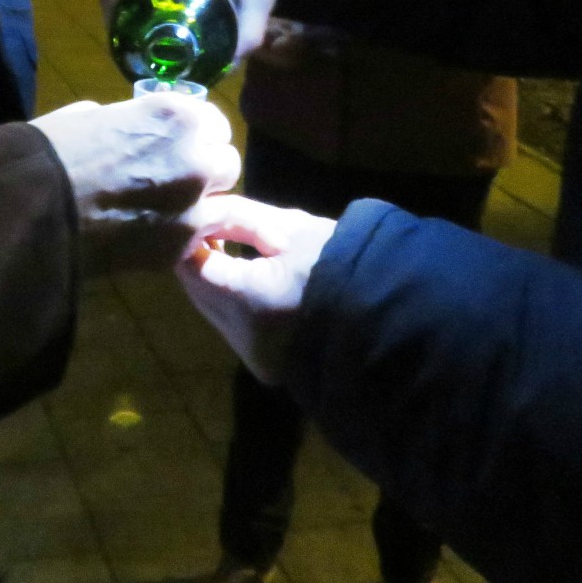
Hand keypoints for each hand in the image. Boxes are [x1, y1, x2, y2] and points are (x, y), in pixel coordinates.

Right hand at [31, 93, 240, 267]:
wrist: (31, 207)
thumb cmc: (53, 150)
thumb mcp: (94, 116)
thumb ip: (132, 121)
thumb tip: (134, 130)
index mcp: (177, 115)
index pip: (215, 124)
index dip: (197, 136)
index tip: (179, 146)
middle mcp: (197, 157)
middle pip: (225, 163)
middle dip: (205, 169)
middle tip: (175, 179)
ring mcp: (194, 205)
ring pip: (222, 203)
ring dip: (201, 204)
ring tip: (168, 210)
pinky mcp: (181, 245)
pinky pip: (197, 237)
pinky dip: (182, 235)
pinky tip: (153, 233)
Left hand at [176, 195, 337, 384]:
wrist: (390, 312)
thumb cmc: (341, 260)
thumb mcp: (290, 228)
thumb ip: (238, 218)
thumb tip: (204, 216)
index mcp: (246, 303)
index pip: (191, 267)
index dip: (192, 238)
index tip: (200, 216)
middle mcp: (242, 339)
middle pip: (199, 293)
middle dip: (201, 260)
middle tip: (213, 230)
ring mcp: (256, 358)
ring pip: (216, 313)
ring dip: (217, 283)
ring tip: (232, 250)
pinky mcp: (269, 366)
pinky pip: (237, 329)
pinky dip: (237, 304)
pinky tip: (254, 281)